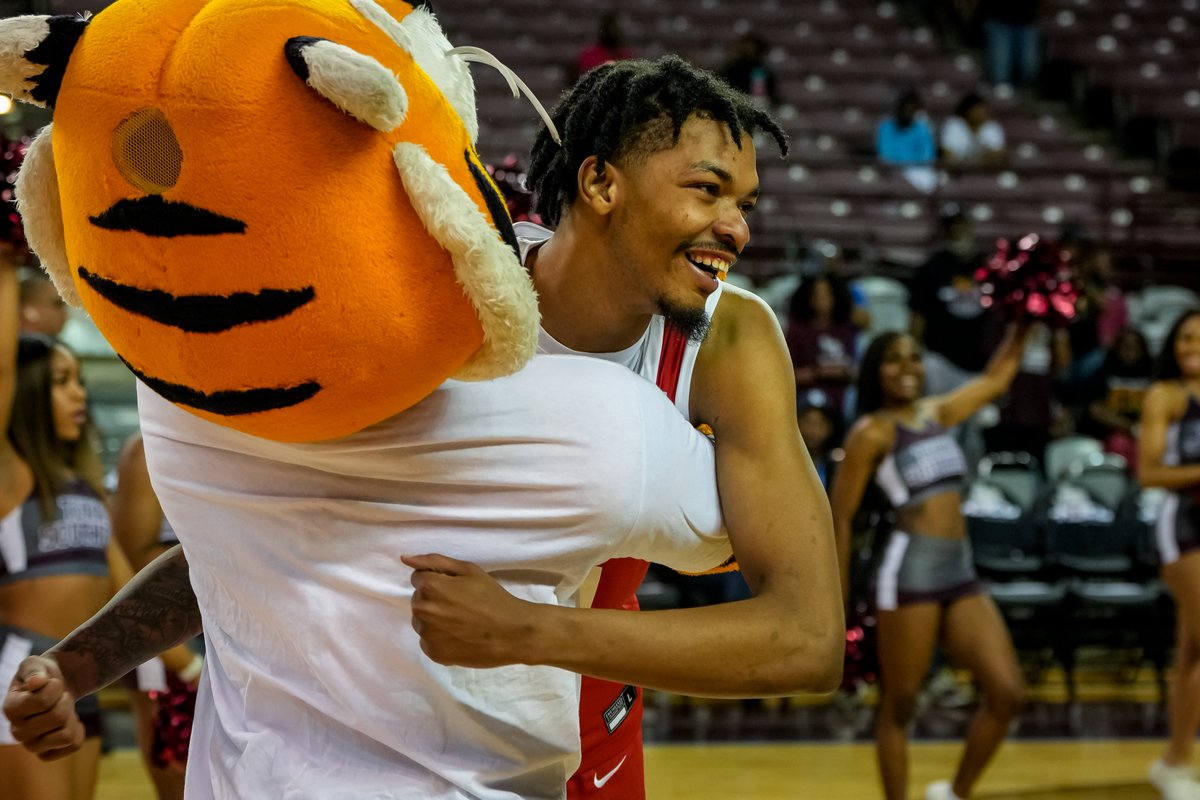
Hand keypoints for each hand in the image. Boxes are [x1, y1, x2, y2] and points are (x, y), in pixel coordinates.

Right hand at [3, 656, 85, 759]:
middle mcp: (16, 732)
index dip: (55, 687)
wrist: (56, 686)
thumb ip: (34, 669)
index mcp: (10, 709)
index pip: (43, 701)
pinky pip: (74, 745)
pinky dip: (79, 730)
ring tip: (63, 709)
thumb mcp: (35, 663)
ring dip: (71, 717)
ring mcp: (31, 746)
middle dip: (66, 700)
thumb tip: (36, 682)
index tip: (51, 683)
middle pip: (58, 718)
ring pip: (66, 736)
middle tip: (59, 696)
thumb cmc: (43, 675)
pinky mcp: (46, 754)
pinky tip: (69, 722)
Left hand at [402, 554, 541, 667]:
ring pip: (421, 620)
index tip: (456, 588)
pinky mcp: (432, 653)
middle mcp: (421, 610)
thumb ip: (434, 561)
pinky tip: (458, 636)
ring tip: (460, 622)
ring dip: (434, 619)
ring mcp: (426, 634)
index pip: (418, 578)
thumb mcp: (469, 570)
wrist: (511, 633)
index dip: (438, 581)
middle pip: (419, 599)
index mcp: (430, 587)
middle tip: (461, 605)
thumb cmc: (492, 597)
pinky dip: (439, 637)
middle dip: (434, 599)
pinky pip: (427, 640)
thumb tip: (405, 558)